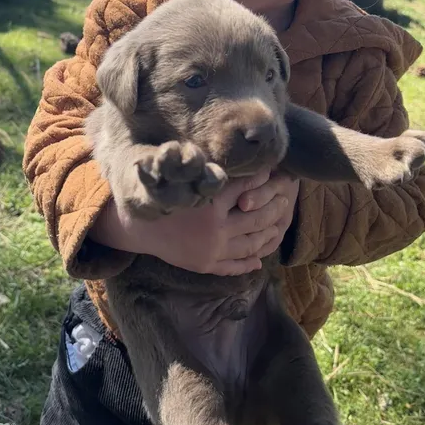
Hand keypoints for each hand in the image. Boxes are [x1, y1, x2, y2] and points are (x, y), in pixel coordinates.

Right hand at [89, 169, 297, 275]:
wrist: (137, 226)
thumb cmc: (162, 194)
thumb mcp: (186, 178)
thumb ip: (213, 170)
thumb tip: (245, 159)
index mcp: (210, 203)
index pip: (249, 187)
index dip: (265, 178)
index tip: (277, 171)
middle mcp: (214, 228)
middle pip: (258, 216)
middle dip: (276, 205)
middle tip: (287, 196)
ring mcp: (212, 250)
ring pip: (253, 242)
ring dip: (271, 232)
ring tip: (280, 222)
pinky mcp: (207, 265)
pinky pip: (236, 265)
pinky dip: (251, 261)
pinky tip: (260, 257)